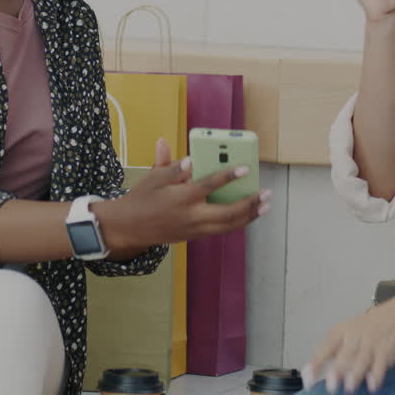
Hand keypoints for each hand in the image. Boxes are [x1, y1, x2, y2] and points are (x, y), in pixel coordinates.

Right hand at [99, 138, 270, 251]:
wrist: (128, 228)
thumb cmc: (141, 198)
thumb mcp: (153, 177)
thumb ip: (171, 164)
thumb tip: (188, 157)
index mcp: (181, 198)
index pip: (209, 186)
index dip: (228, 177)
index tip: (245, 169)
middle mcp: (191, 216)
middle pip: (228, 214)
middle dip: (250, 204)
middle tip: (267, 193)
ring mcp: (194, 230)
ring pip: (228, 226)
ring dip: (249, 216)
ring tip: (265, 205)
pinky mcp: (194, 236)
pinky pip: (221, 230)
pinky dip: (237, 222)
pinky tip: (248, 214)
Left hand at [304, 294, 394, 394]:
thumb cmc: (375, 325)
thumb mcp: (353, 332)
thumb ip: (338, 351)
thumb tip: (319, 369)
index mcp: (344, 330)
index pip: (326, 345)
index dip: (317, 361)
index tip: (307, 376)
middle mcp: (357, 334)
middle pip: (345, 352)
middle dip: (338, 369)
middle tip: (330, 384)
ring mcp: (373, 340)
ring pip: (362, 358)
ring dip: (356, 373)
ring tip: (349, 386)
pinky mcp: (389, 346)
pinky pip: (382, 361)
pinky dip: (377, 373)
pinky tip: (373, 384)